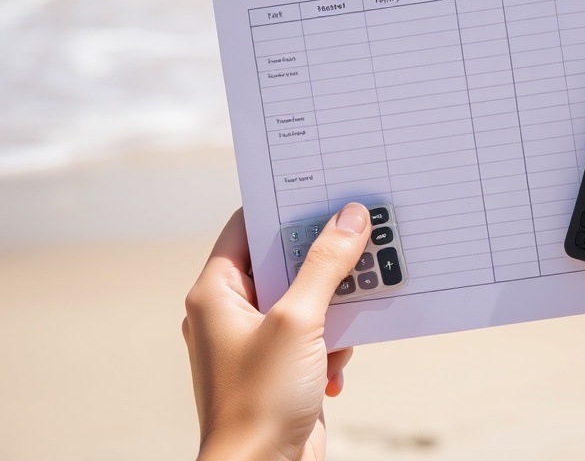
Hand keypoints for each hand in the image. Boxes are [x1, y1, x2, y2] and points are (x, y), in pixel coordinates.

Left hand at [182, 203, 370, 460]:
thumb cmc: (260, 400)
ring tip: (354, 313)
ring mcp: (257, 342)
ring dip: (334, 306)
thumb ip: (325, 265)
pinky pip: (314, 334)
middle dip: (324, 257)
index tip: (324, 192)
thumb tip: (349, 217)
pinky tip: (336, 366)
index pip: (247, 227)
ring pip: (305, 298)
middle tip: (360, 237)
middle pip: (283, 261)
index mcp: (216, 292)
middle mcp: (231, 312)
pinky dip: (331, 343)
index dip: (283, 207)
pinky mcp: (281, 369)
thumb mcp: (299, 320)